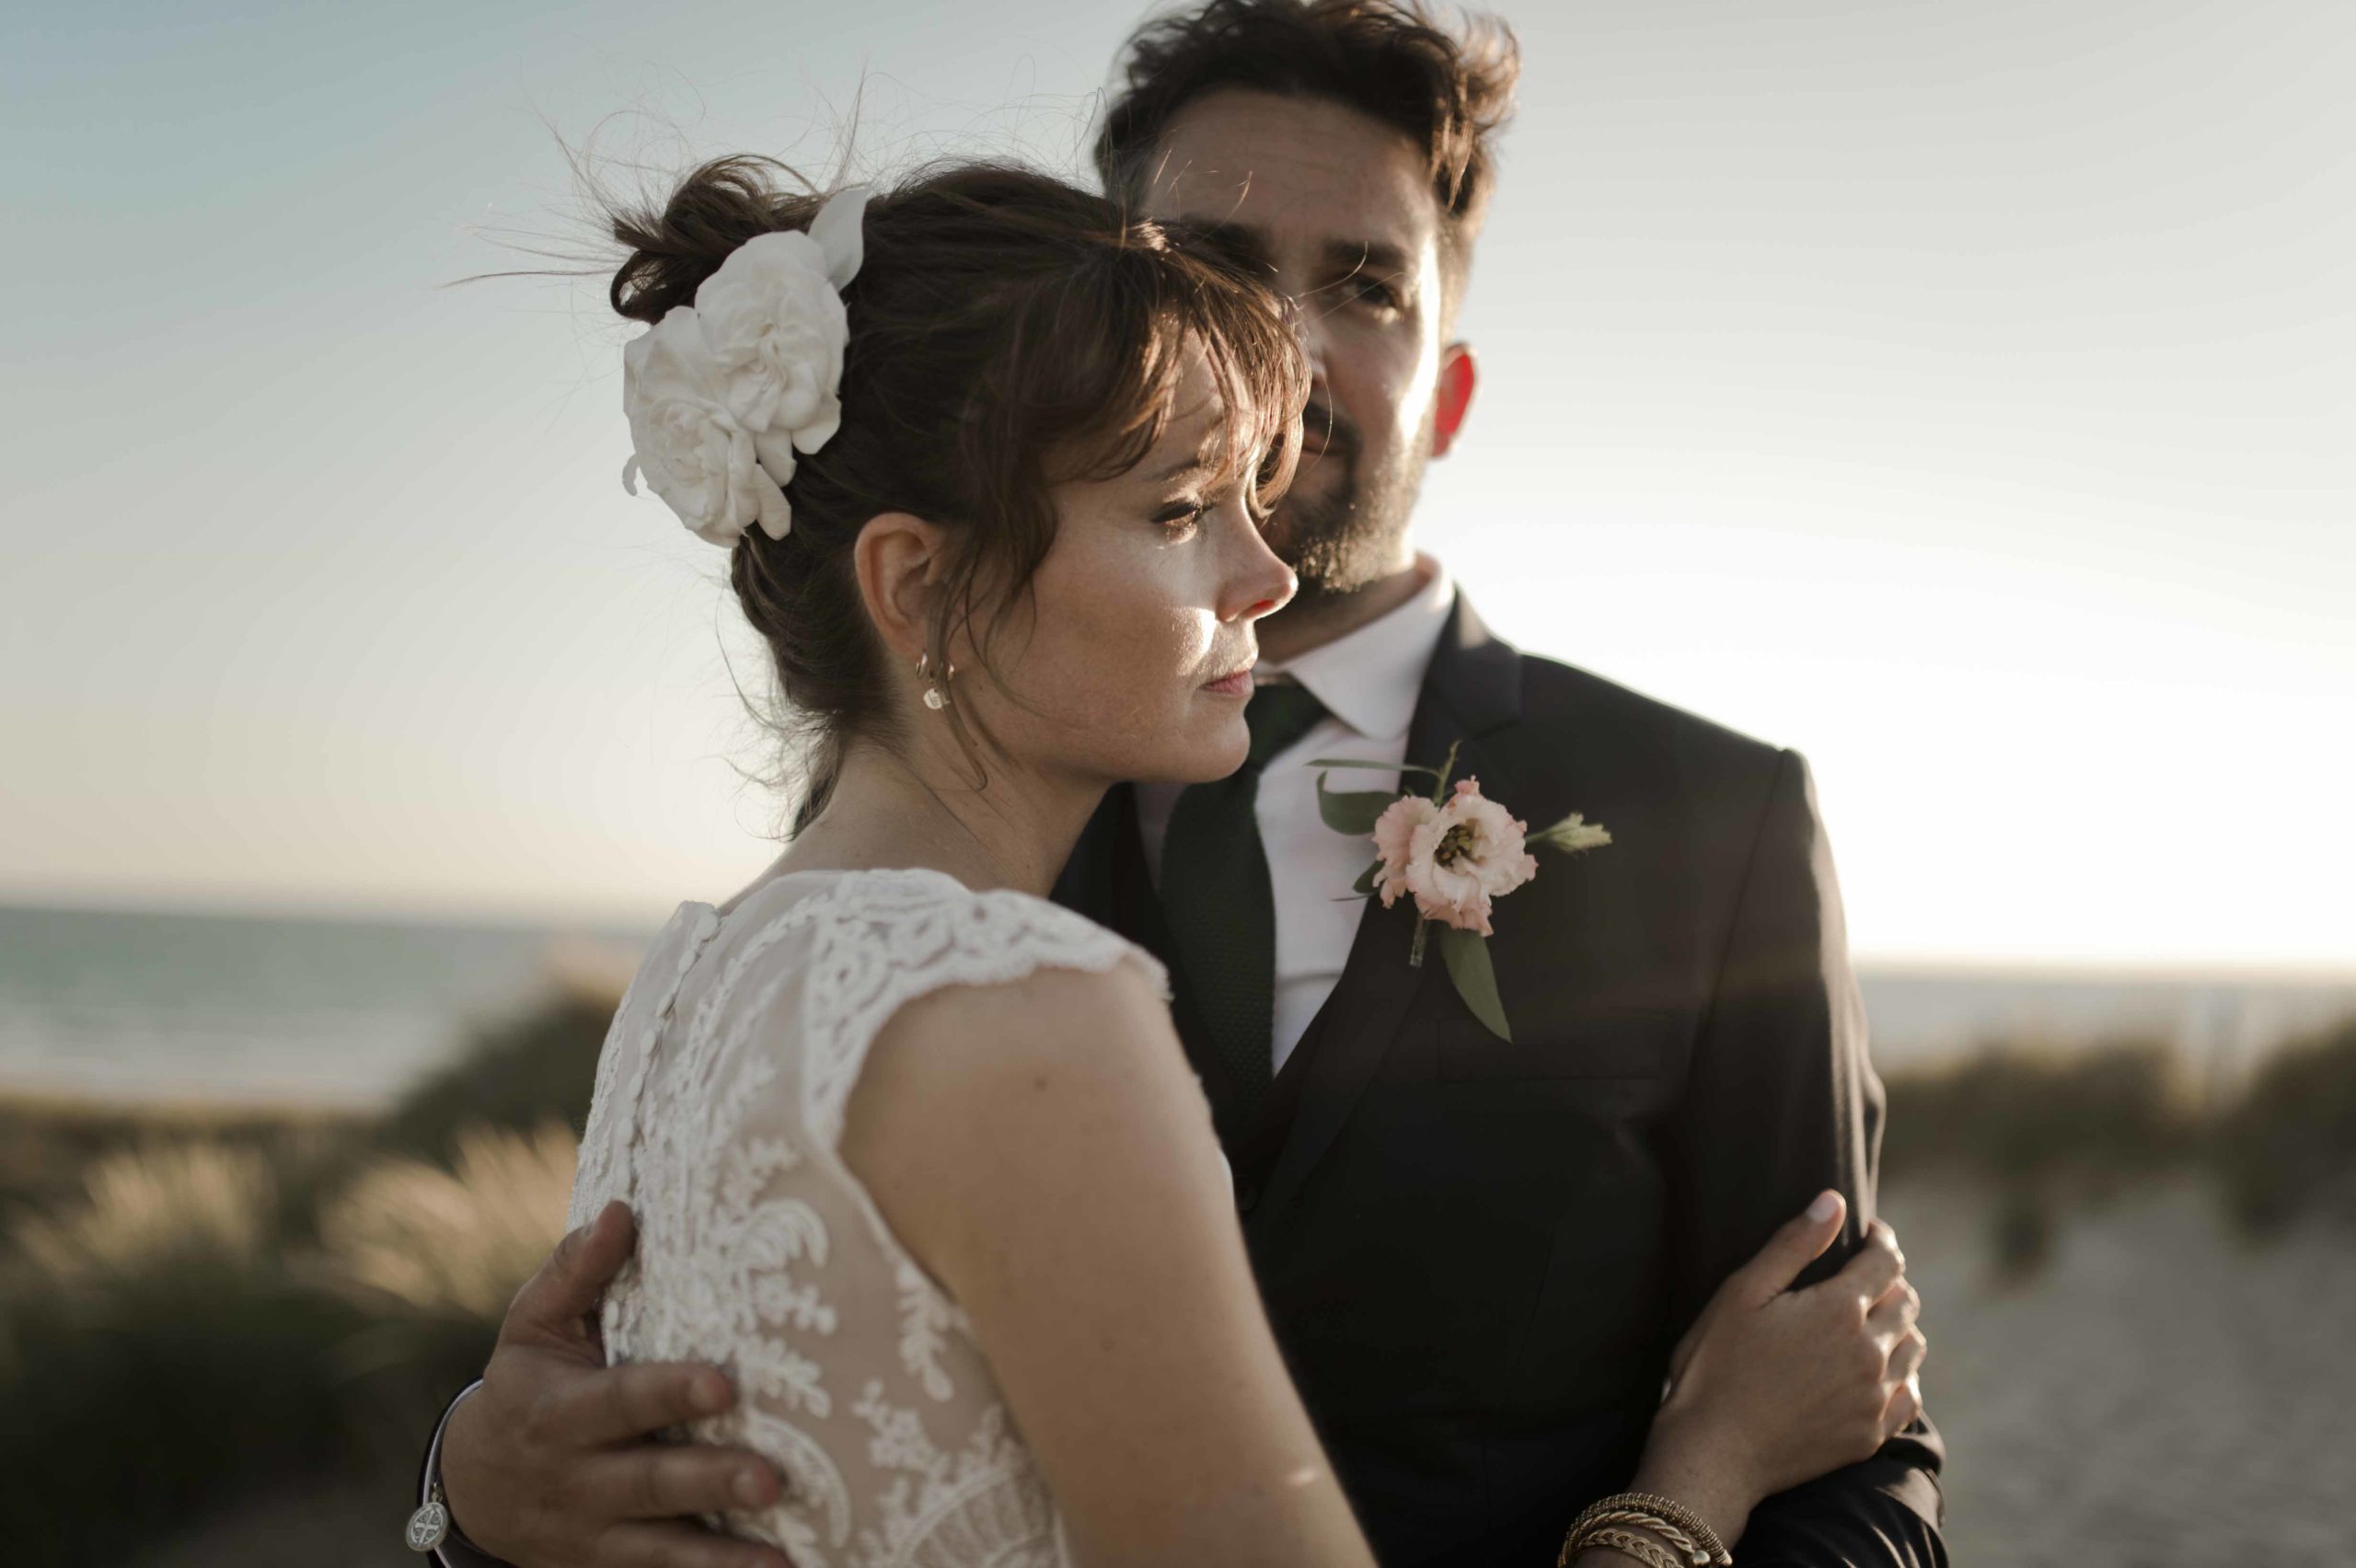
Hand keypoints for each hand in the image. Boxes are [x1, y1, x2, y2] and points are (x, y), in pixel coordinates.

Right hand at [441, 1200, 795, 1567]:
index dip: (668, 1395)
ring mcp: (596, 1532)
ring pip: (661, 1548)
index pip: (619, 1402)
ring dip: (721, 1556)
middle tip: (771, 1479)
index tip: (722, 1386)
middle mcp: (578, 1478)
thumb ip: (575, 1271)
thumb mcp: (533, 1326)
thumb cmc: (527, 1384)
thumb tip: (620, 1209)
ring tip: (782, 1558)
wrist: (476, 1489)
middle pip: (650, 1483)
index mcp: (559, 1412)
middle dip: (709, 1481)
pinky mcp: (614, 1566)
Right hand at [1634, 1193, 1926, 1544]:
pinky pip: (1909, 1395)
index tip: (1870, 1232)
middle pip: (1906, 1302)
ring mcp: (1874, 1397)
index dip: (1882, 1240)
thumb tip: (1834, 1201)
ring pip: (1913, 1348)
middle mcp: (1869, 1351)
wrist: (1715, 1451)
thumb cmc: (1717, 1366)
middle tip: (1865, 1276)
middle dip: (1890, 1280)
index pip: (1886, 1261)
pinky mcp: (1870, 1434)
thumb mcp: (1743, 1293)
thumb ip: (1794, 1245)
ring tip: (1872, 1321)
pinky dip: (1902, 1375)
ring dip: (1899, 1326)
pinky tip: (1878, 1372)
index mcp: (1839, 1309)